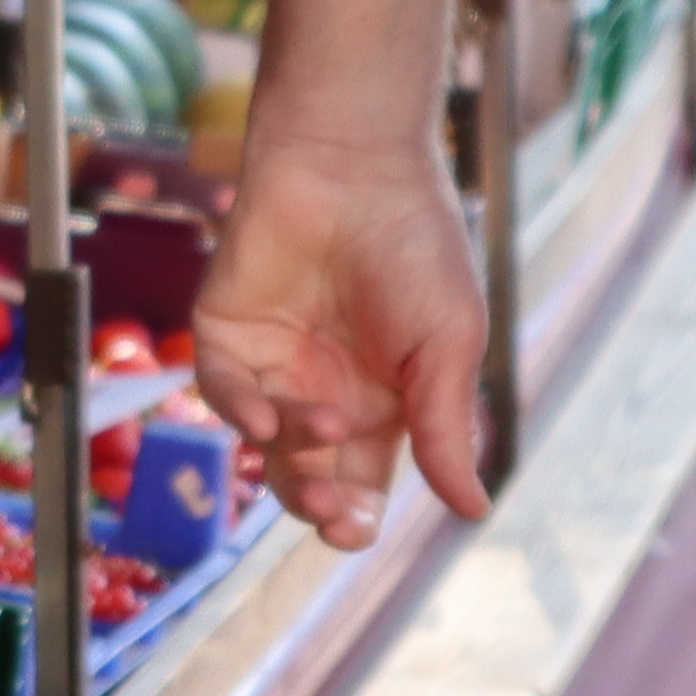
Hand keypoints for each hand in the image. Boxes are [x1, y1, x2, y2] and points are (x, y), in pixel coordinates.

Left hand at [190, 129, 492, 547]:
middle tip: (330, 509)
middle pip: (308, 478)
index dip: (353, 520)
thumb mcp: (448, 343)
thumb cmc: (416, 244)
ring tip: (326, 423)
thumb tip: (474, 511)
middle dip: (316, 504)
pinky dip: (239, 413)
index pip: (360, 486)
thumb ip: (446, 428)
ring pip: (265, 444)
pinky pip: (221, 390)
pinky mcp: (227, 330)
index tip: (353, 534)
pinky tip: (265, 418)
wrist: (355, 161)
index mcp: (382, 405)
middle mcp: (323, 391)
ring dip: (291, 454)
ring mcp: (273, 362)